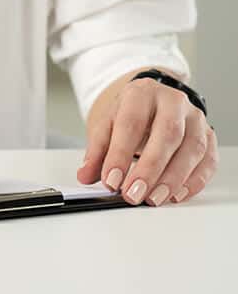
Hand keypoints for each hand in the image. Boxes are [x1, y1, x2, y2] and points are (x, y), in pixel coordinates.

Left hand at [77, 78, 217, 205]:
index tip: (111, 181)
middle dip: (150, 169)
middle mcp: (173, 102)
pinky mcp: (209, 136)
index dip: (120, 155)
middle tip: (133, 194)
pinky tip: (176, 195)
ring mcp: (195, 118)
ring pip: (192, 148)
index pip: (131, 123)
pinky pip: (208, 160)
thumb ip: (96, 152)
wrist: (153, 102)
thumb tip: (85, 175)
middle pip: (167, 134)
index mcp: (142, 94)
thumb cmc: (130, 115)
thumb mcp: (106, 126)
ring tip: (152, 199)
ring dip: (172, 179)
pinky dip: (194, 181)